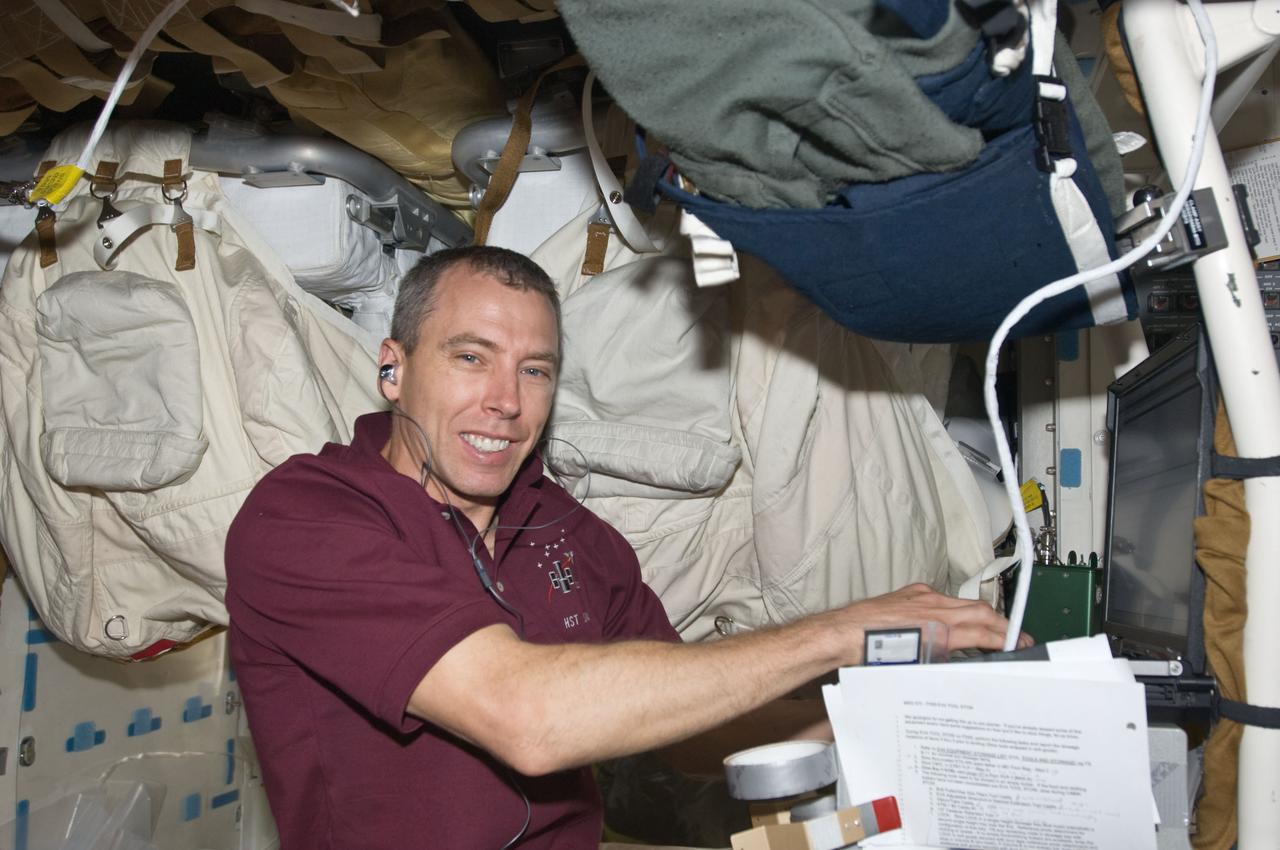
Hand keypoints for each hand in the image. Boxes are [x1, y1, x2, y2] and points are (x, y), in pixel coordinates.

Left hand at [832, 583, 1031, 663]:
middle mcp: (933, 608)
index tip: (1017, 645)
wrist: (844, 634)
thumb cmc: (871, 653)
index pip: (982, 632)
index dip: (1004, 639)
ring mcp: (923, 597)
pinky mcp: (914, 593)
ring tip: (996, 632)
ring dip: (983, 618)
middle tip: (1017, 638)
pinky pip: (945, 600)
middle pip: (980, 612)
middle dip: (1002, 626)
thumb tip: (964, 664)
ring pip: (965, 605)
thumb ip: (944, 660)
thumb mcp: (916, 665)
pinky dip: (959, 611)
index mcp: (937, 628)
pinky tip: (962, 622)